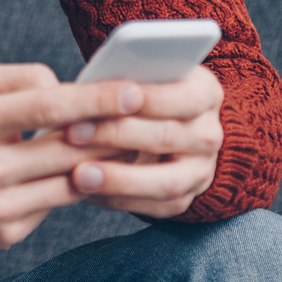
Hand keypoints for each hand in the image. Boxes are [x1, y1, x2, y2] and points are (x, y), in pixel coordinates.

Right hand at [0, 62, 150, 258]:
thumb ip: (18, 80)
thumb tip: (70, 90)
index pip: (48, 107)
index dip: (97, 99)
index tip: (135, 91)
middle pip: (69, 149)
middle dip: (112, 133)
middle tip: (147, 118)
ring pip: (71, 183)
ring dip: (101, 164)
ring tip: (127, 144)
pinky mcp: (2, 235)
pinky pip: (52, 207)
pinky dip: (67, 187)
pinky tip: (77, 173)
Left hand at [61, 64, 223, 219]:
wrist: (162, 125)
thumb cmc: (139, 92)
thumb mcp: (139, 75)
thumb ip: (122, 78)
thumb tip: (84, 88)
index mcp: (204, 93)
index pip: (182, 97)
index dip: (143, 99)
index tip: (98, 96)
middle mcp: (209, 134)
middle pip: (167, 137)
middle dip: (115, 135)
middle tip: (72, 133)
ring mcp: (201, 170)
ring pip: (166, 182)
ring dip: (119, 179)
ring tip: (79, 175)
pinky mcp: (185, 199)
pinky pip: (154, 206)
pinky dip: (118, 199)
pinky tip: (87, 191)